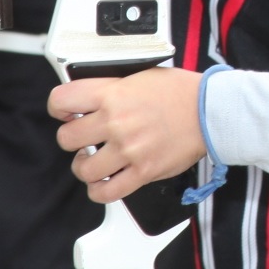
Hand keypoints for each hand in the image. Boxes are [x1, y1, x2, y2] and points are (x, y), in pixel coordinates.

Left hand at [49, 68, 206, 196]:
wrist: (210, 111)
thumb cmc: (180, 92)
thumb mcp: (138, 76)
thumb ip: (110, 88)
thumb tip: (89, 100)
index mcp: (112, 94)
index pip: (61, 100)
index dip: (58, 108)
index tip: (65, 112)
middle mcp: (116, 122)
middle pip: (66, 138)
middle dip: (71, 138)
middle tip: (83, 137)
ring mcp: (128, 149)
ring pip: (83, 169)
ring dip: (84, 166)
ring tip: (93, 161)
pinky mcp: (143, 172)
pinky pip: (107, 192)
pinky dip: (99, 191)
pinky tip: (103, 183)